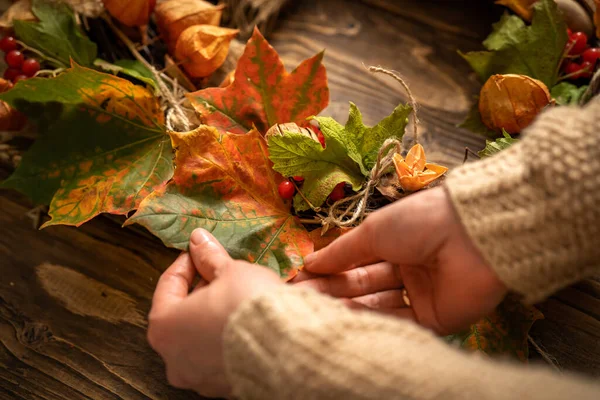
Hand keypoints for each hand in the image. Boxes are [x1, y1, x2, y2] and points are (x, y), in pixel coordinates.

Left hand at [147, 229, 281, 397]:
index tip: (199, 252)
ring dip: (217, 315)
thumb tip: (199, 240)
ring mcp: (199, 377)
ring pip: (203, 337)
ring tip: (240, 296)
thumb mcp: (231, 272)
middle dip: (203, 292)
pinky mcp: (224, 387)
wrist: (288, 349)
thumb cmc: (251, 308)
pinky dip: (232, 337)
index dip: (187, 263)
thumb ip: (210, 257)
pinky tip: (250, 322)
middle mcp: (175, 357)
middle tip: (221, 274)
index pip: (168, 286)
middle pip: (184, 315)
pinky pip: (223, 356)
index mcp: (165, 326)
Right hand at [296, 187, 506, 334]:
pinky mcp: (435, 319)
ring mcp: (420, 295)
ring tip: (318, 311)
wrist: (472, 235)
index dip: (328, 272)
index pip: (355, 263)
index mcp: (394, 245)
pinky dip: (374, 323)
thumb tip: (309, 263)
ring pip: (377, 307)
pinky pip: (399, 323)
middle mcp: (406, 270)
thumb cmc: (420, 222)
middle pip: (363, 287)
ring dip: (348, 308)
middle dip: (333, 292)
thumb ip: (341, 252)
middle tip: (302, 300)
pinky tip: (346, 321)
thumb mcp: (372, 231)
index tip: (300, 282)